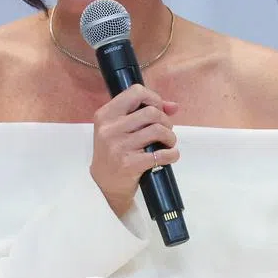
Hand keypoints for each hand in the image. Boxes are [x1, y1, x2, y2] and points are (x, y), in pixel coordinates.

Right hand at [91, 84, 180, 217]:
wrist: (103, 185)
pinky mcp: (129, 164)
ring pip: (158, 130)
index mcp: (105, 115)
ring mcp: (119, 146)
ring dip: (170, 137)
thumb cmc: (114, 152)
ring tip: (168, 143)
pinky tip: (170, 155)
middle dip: (165, 121)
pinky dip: (172, 154)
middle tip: (165, 131)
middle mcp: (110, 129)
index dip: (153, 99)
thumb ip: (143, 112)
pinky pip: (161, 154)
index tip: (158, 110)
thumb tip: (173, 106)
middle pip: (151, 112)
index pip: (136, 92)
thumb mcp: (120, 128)